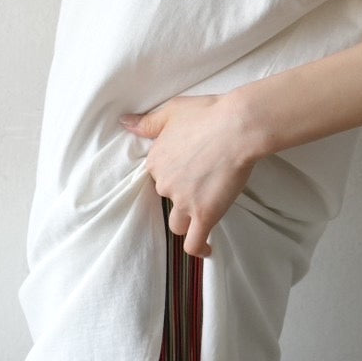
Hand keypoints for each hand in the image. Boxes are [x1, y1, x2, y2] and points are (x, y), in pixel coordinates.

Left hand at [119, 94, 259, 257]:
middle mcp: (165, 184)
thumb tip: (124, 123)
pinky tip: (206, 249)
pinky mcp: (204, 215)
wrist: (236, 127)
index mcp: (156, 161)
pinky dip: (199, 248)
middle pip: (168, 199)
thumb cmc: (208, 114)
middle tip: (204, 182)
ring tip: (201, 216)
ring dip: (187, 221)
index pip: (158, 176)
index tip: (189, 168)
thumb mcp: (171, 111)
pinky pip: (194, 242)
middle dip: (182, 194)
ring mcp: (184, 202)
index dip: (174, 173)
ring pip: (177, 223)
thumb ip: (147, 122)